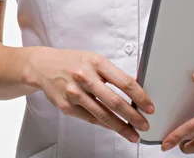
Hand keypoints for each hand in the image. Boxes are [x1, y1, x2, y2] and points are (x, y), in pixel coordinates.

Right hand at [23, 46, 154, 143]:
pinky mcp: (67, 107)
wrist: (44, 66)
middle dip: (133, 116)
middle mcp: (86, 78)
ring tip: (133, 134)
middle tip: (145, 125)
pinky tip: (114, 128)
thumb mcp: (95, 59)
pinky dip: (104, 125)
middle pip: (115, 101)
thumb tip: (133, 90)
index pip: (124, 81)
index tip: (149, 106)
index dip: (139, 96)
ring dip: (121, 127)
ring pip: (103, 115)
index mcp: (97, 63)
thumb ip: (111, 74)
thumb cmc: (74, 62)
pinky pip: (90, 119)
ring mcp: (75, 93)